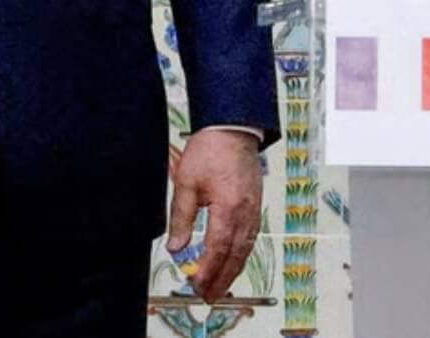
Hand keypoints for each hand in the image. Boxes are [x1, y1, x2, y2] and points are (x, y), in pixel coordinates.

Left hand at [167, 127, 263, 301]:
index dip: (208, 270)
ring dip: (231, 272)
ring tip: (218, 289)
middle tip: (207, 297)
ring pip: (244, 251)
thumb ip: (181, 217)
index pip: (218, 249)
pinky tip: (232, 265)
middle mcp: (245, 216)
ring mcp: (253, 213)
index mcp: (228, 209)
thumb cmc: (208, 152)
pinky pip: (249, 240)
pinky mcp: (255, 209)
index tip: (196, 285)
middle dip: (221, 279)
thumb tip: (175, 247)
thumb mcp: (186, 182)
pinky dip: (240, 257)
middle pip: (234, 256)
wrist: (233, 131)